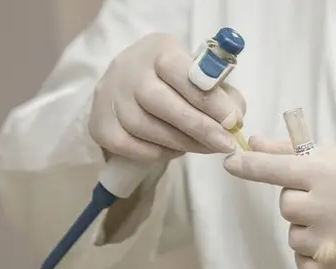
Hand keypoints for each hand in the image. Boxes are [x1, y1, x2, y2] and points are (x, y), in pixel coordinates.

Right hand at [89, 33, 244, 161]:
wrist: (127, 83)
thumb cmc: (175, 80)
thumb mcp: (200, 74)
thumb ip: (223, 94)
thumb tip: (235, 120)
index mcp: (159, 50)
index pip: (182, 73)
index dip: (210, 100)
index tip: (233, 121)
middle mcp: (129, 69)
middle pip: (162, 103)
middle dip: (200, 127)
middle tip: (225, 145)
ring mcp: (110, 97)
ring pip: (146, 127)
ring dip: (182, 143)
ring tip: (206, 148)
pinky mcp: (100, 125)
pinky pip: (131, 146)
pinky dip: (158, 152)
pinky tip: (175, 150)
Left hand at [224, 139, 335, 268]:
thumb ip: (299, 154)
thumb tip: (256, 143)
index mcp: (326, 173)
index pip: (272, 169)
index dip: (248, 166)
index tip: (231, 162)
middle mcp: (322, 207)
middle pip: (287, 205)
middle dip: (305, 201)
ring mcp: (327, 243)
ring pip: (295, 234)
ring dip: (312, 230)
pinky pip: (303, 263)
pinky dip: (315, 256)